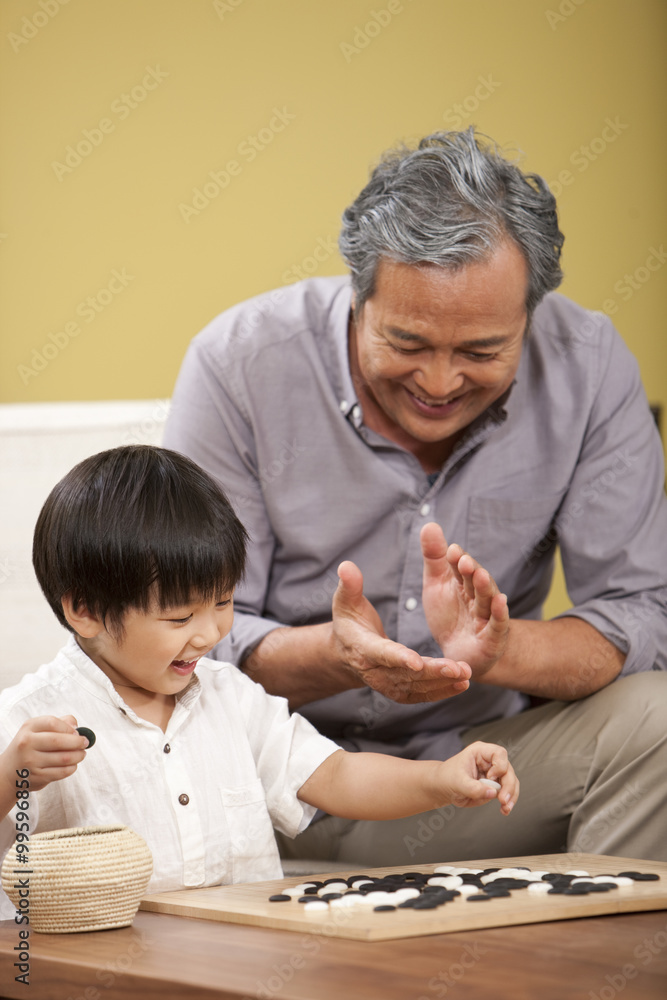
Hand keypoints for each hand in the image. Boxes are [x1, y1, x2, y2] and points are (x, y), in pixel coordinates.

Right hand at [0, 716, 88, 791]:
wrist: (9, 771)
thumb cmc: (29, 746)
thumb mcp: (37, 730)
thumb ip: (59, 723)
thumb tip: (76, 725)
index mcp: (28, 728)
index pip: (52, 723)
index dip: (68, 727)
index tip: (77, 732)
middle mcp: (27, 743)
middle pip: (58, 741)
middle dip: (77, 742)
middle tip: (86, 743)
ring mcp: (30, 761)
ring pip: (63, 758)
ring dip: (78, 756)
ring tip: (82, 754)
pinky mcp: (36, 777)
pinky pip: (61, 772)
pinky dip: (71, 768)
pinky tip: (73, 765)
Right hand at [332, 560, 471, 702]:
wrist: (347, 652)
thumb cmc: (349, 622)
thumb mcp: (346, 602)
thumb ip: (350, 586)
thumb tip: (347, 566)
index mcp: (362, 648)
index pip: (382, 653)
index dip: (399, 657)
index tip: (417, 661)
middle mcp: (375, 672)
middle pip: (406, 674)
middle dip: (432, 672)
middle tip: (457, 667)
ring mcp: (388, 685)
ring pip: (418, 686)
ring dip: (442, 682)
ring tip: (466, 674)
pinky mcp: (399, 692)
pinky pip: (422, 695)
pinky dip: (442, 691)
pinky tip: (462, 684)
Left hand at [421, 523, 508, 676]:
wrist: (460, 653)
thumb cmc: (450, 615)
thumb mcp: (436, 585)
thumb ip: (434, 557)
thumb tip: (429, 523)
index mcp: (464, 584)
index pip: (460, 570)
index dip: (456, 561)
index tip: (451, 550)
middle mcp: (478, 598)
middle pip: (475, 583)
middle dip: (471, 572)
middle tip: (464, 560)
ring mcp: (487, 618)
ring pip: (486, 601)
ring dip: (484, 588)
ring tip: (480, 575)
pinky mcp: (492, 639)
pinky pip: (498, 625)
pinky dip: (500, 613)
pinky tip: (501, 601)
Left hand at [438, 741, 518, 815]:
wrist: (442, 787)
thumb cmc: (447, 778)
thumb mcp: (457, 782)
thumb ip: (474, 788)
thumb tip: (493, 793)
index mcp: (480, 752)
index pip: (499, 753)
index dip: (499, 766)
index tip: (491, 778)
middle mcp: (489, 761)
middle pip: (508, 770)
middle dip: (508, 786)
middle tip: (503, 800)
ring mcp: (494, 774)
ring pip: (511, 782)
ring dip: (511, 796)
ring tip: (505, 807)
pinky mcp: (495, 786)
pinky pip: (507, 792)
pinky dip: (508, 802)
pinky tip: (504, 810)